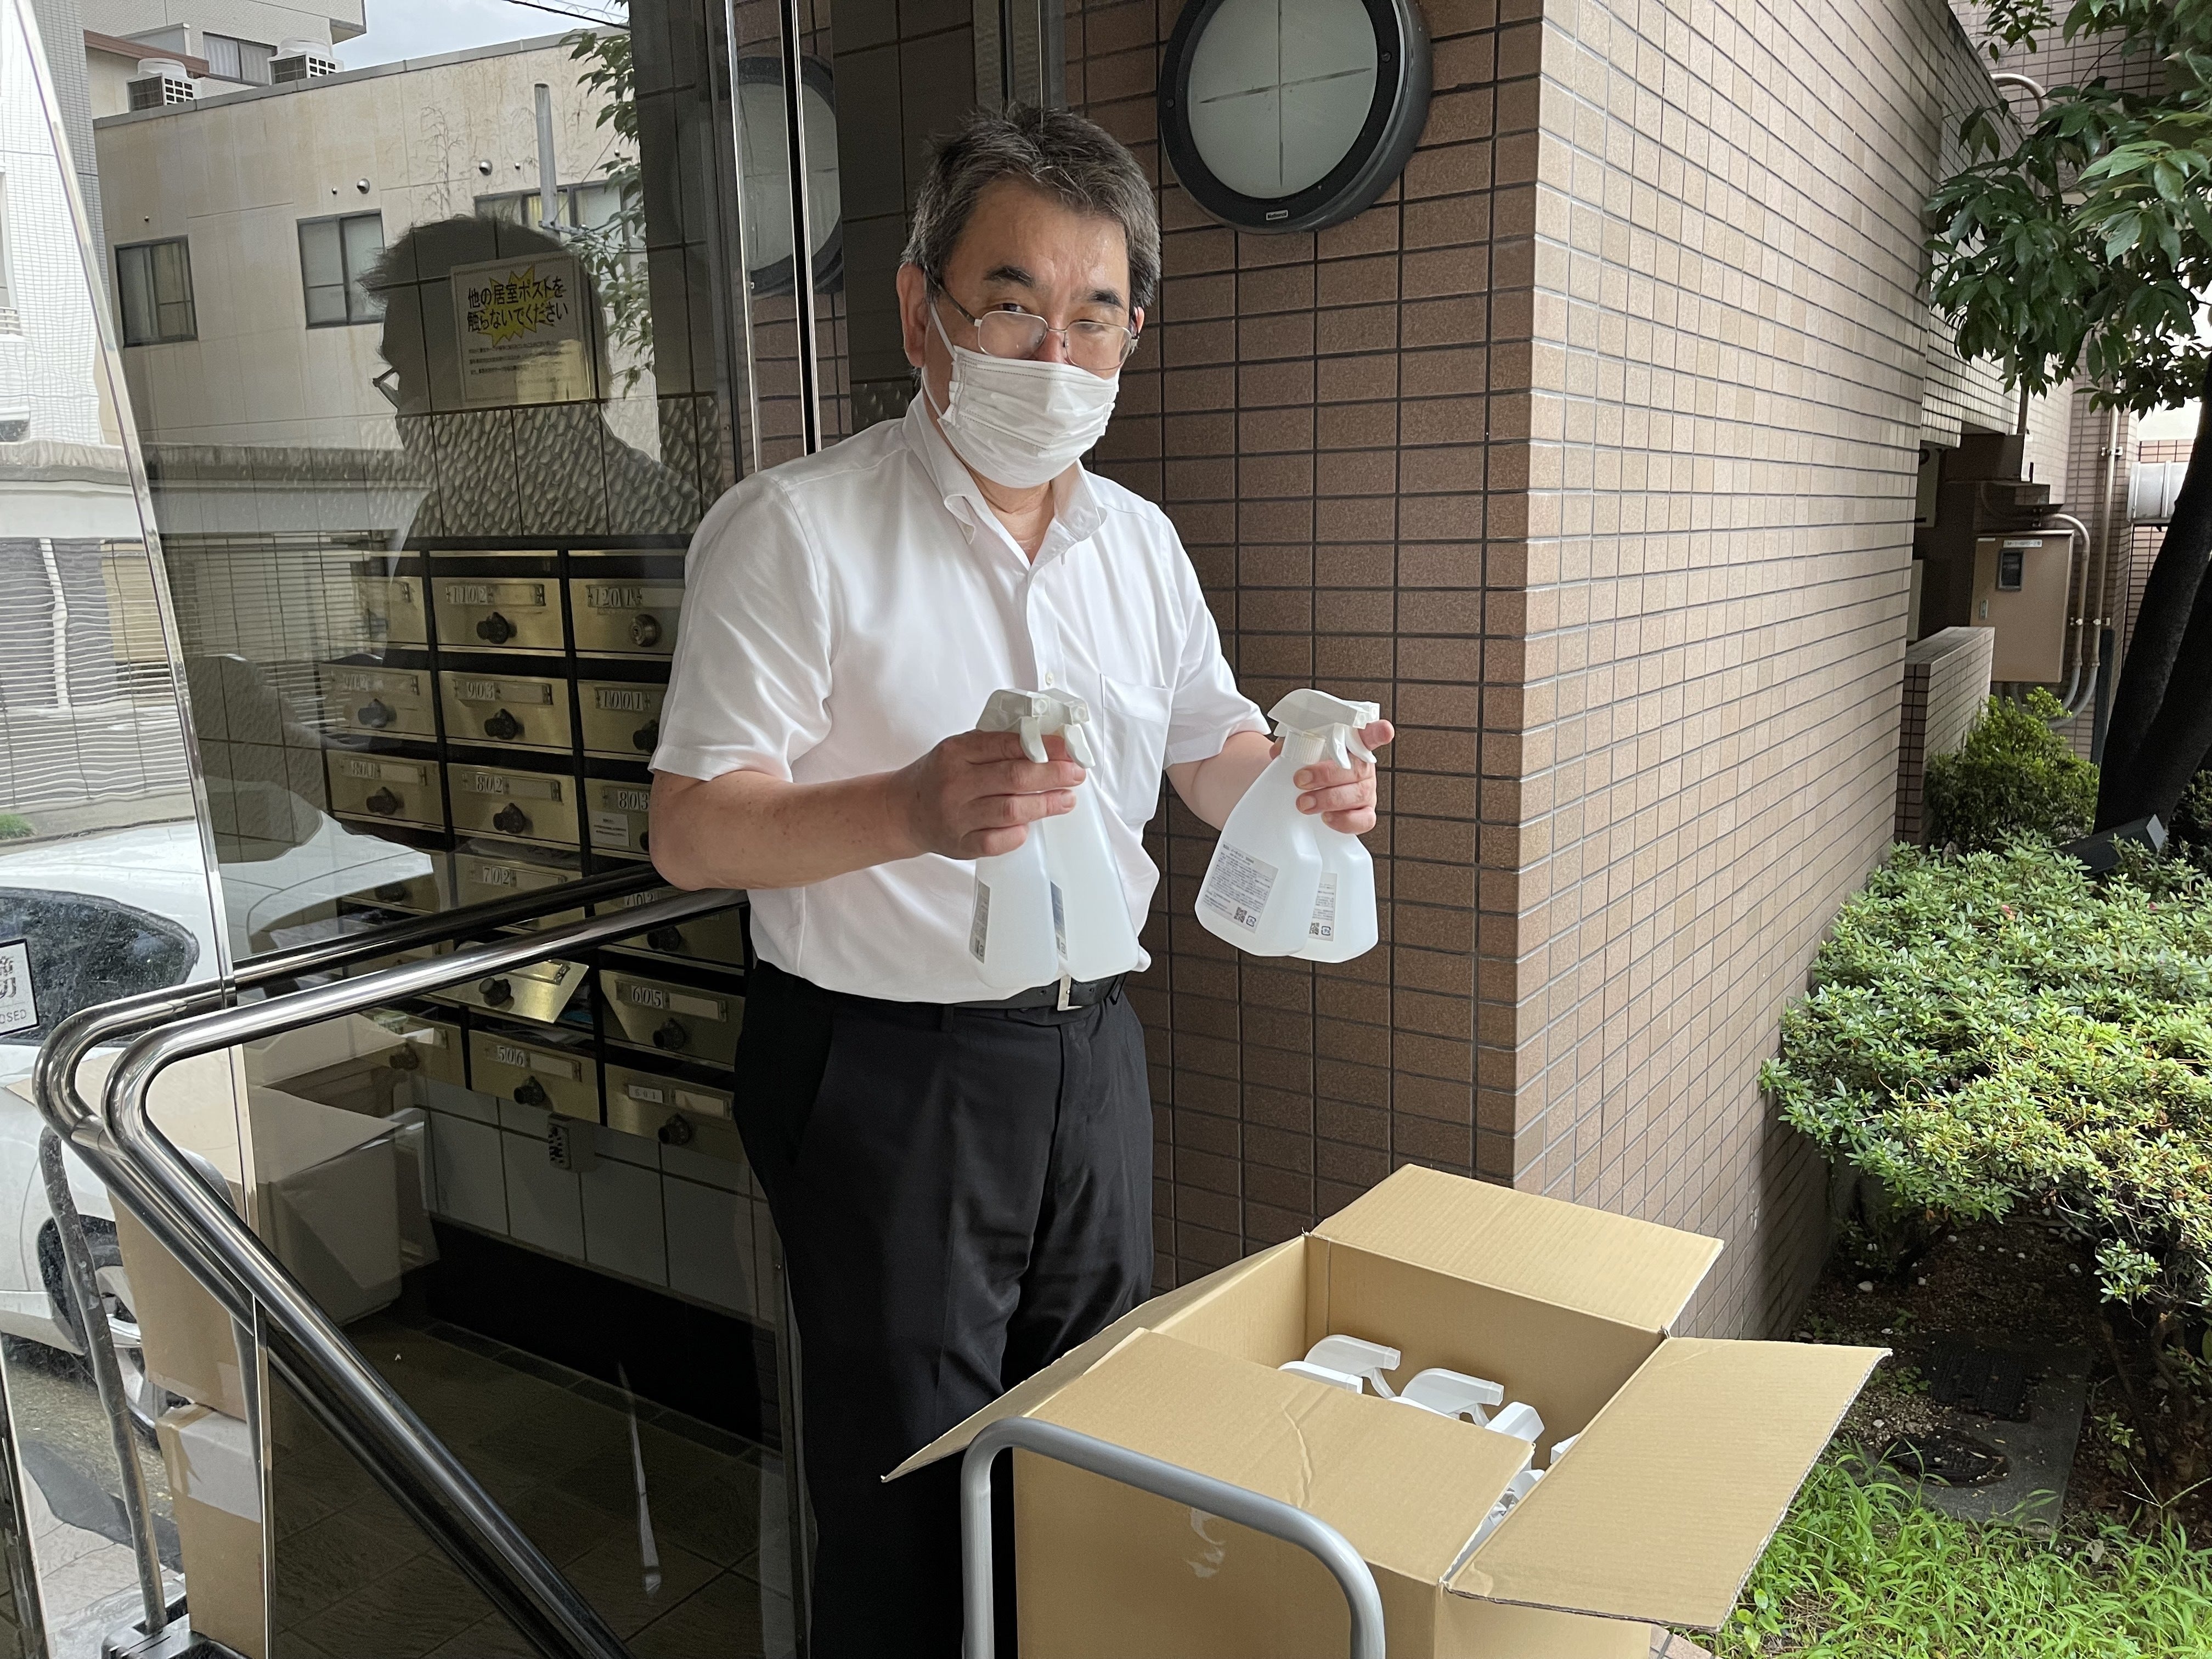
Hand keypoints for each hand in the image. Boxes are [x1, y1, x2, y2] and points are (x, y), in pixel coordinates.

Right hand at [892, 730, 1085, 858]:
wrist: (903, 810)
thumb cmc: (939, 776)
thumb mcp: (959, 750)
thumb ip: (996, 746)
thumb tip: (1048, 744)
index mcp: (956, 752)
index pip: (1007, 744)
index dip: (1044, 746)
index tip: (1068, 749)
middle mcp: (955, 783)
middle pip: (1014, 777)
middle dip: (1053, 775)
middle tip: (1076, 774)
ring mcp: (956, 816)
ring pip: (1011, 810)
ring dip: (1046, 805)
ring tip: (1067, 799)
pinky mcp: (960, 844)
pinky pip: (997, 842)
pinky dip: (1018, 834)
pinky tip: (1031, 826)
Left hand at [1293, 719, 1393, 833]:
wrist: (1303, 788)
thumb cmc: (1307, 765)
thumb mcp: (1297, 750)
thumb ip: (1291, 745)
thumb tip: (1280, 751)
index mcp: (1352, 745)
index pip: (1368, 734)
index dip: (1377, 732)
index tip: (1384, 730)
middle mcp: (1363, 767)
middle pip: (1357, 768)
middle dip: (1327, 775)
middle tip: (1300, 780)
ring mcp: (1366, 791)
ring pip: (1359, 794)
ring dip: (1329, 799)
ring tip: (1304, 803)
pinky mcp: (1365, 813)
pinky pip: (1364, 820)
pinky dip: (1345, 821)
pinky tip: (1326, 817)